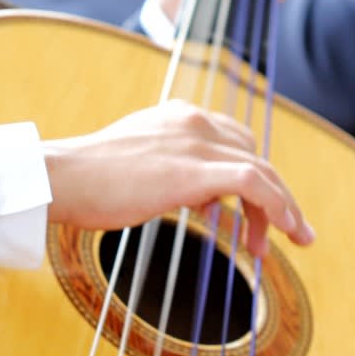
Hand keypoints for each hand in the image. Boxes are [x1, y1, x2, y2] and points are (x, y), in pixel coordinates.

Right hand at [42, 100, 313, 257]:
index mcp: (180, 115)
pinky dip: (277, 206)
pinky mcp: (195, 171)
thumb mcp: (138, 165)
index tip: (252, 212)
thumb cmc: (88, 182)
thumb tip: (197, 198)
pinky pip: (255, 184)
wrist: (62, 178)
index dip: (253, 176)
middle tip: (283, 234)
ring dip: (283, 208)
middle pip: (256, 156)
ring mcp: (196, 143)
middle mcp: (194, 121)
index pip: (235, 140)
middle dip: (275, 197)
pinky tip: (283, 231)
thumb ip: (171, 171)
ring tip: (292, 240)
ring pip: (263, 170)